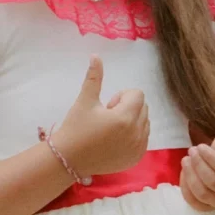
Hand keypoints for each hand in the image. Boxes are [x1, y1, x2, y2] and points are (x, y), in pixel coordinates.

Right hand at [50, 58, 150, 178]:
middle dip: (128, 107)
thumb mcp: (85, 101)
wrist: (69, 159)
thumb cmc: (76, 128)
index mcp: (125, 117)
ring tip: (111, 129)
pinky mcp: (136, 158)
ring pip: (146, 123)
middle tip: (107, 117)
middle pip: (143, 107)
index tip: (106, 106)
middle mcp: (136, 133)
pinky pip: (144, 139)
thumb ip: (94, 77)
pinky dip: (134, 135)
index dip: (121, 97)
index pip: (138, 94)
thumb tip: (96, 55)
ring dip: (132, 121)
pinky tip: (115, 140)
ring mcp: (138, 147)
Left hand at [181, 130, 214, 212]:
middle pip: (213, 181)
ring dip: (190, 175)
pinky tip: (184, 173)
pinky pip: (195, 203)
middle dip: (198, 164)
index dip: (210, 157)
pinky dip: (186, 188)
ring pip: (203, 193)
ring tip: (185, 160)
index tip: (200, 146)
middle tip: (191, 151)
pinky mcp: (207, 206)